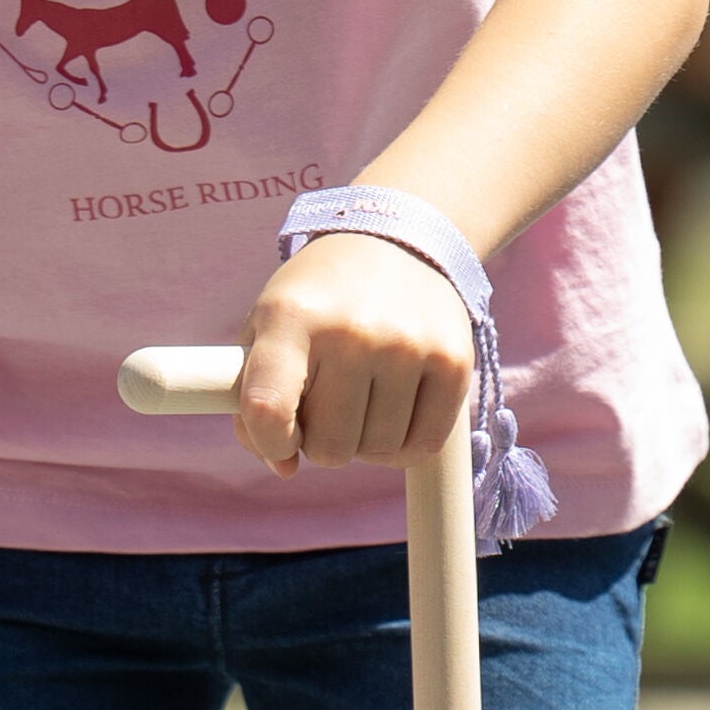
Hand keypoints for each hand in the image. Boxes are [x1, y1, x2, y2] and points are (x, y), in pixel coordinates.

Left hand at [236, 232, 473, 475]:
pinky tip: (393, 411)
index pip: (267, 409)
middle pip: (330, 448)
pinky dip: (403, 444)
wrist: (397, 240)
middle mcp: (352, 331)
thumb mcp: (268, 328)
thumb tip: (283, 468)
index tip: (280, 440)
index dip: (271, 443)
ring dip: (364, 441)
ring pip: (377, 452)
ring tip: (362, 397)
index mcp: (290, 317)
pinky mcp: (454, 362)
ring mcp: (408, 346)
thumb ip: (255, 400)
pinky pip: (422, 446)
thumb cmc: (319, 299)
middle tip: (328, 404)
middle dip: (322, 441)